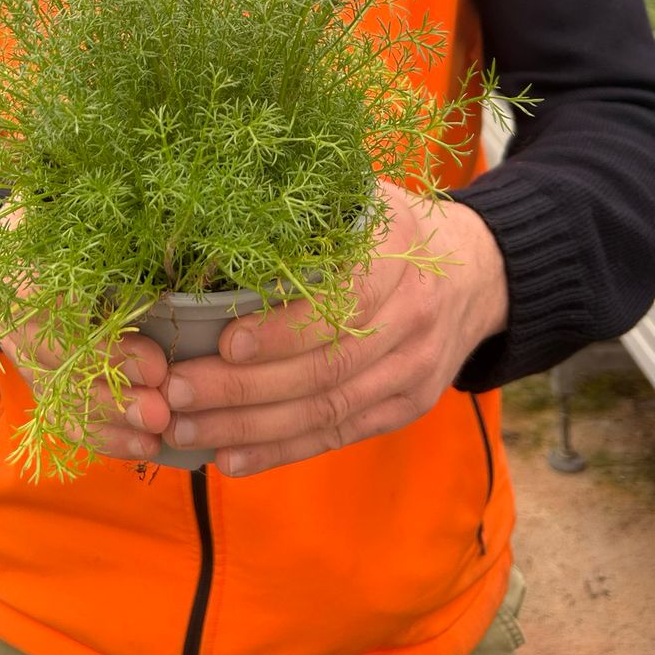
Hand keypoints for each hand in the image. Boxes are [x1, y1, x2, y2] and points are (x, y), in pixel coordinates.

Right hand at [0, 201, 171, 461]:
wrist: (41, 204)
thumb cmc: (78, 189)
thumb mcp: (83, 181)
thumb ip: (106, 185)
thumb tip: (148, 197)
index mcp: (16, 248)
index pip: (48, 316)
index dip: (101, 348)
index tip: (155, 364)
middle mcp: (7, 299)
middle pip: (52, 364)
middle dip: (111, 393)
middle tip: (164, 410)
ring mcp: (17, 337)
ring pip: (54, 395)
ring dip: (108, 421)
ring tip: (160, 433)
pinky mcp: (36, 364)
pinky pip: (60, 411)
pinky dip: (101, 434)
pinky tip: (144, 447)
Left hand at [159, 183, 507, 475]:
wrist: (475, 274)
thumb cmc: (392, 228)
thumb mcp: (363, 198)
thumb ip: (308, 209)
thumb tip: (219, 208)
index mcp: (398, 254)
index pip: (344, 302)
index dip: (286, 328)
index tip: (227, 340)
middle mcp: (412, 318)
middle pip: (327, 367)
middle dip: (245, 387)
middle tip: (178, 389)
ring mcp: (413, 371)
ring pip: (327, 409)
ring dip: (250, 426)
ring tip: (187, 427)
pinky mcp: (405, 407)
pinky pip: (337, 435)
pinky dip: (280, 450)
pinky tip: (228, 456)